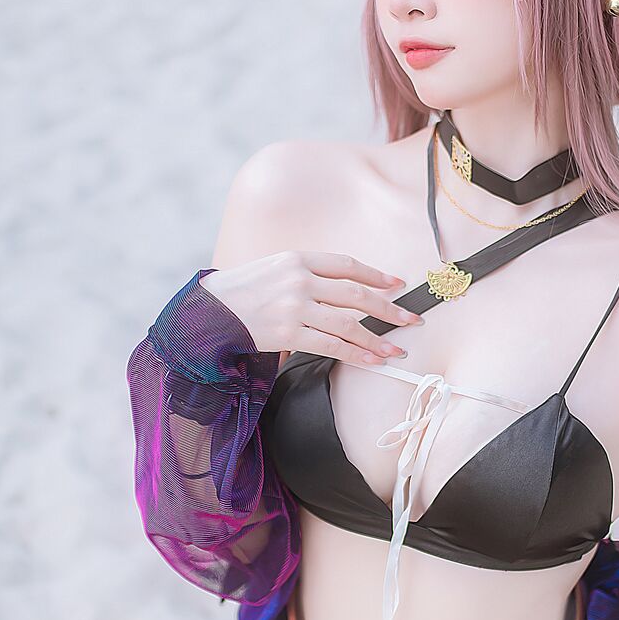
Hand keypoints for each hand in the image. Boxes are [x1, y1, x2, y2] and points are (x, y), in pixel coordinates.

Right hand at [199, 251, 421, 366]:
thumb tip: (343, 293)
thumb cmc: (241, 291)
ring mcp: (294, 307)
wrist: (207, 311)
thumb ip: (306, 275)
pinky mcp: (288, 333)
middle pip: (355, 295)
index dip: (375, 275)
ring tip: (396, 351)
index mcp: (298, 259)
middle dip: (388, 309)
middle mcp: (299, 280)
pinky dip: (355, 354)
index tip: (397, 285)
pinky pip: (331, 346)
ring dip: (376, 339)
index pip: (347, 265)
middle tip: (411, 319)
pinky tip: (371, 360)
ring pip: (348, 324)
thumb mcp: (274, 269)